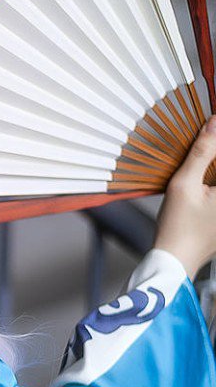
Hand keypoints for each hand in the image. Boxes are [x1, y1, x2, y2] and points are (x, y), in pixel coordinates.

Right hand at [153, 116, 215, 278]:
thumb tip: (214, 124)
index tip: (209, 129)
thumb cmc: (178, 230)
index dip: (214, 143)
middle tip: (203, 141)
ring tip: (197, 165)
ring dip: (210, 168)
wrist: (175, 261)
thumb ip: (201, 152)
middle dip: (211, 157)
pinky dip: (211, 182)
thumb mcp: (184, 184)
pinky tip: (200, 182)